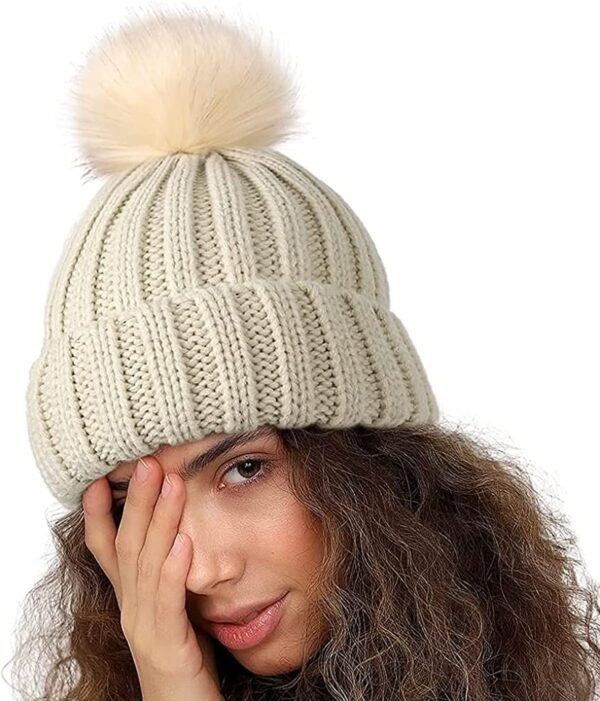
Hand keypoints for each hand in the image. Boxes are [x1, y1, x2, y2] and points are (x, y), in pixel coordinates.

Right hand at [82, 455, 222, 699]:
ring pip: (146, 565)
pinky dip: (174, 569)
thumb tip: (181, 533)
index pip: (107, 549)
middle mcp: (130, 608)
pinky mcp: (167, 646)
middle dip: (135, 501)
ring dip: (158, 521)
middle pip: (127, 545)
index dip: (100, 514)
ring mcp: (144, 627)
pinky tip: (184, 541)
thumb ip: (169, 577)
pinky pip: (169, 601)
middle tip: (146, 461)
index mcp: (130, 598)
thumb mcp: (171, 610)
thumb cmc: (183, 659)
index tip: (101, 477)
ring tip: (169, 483)